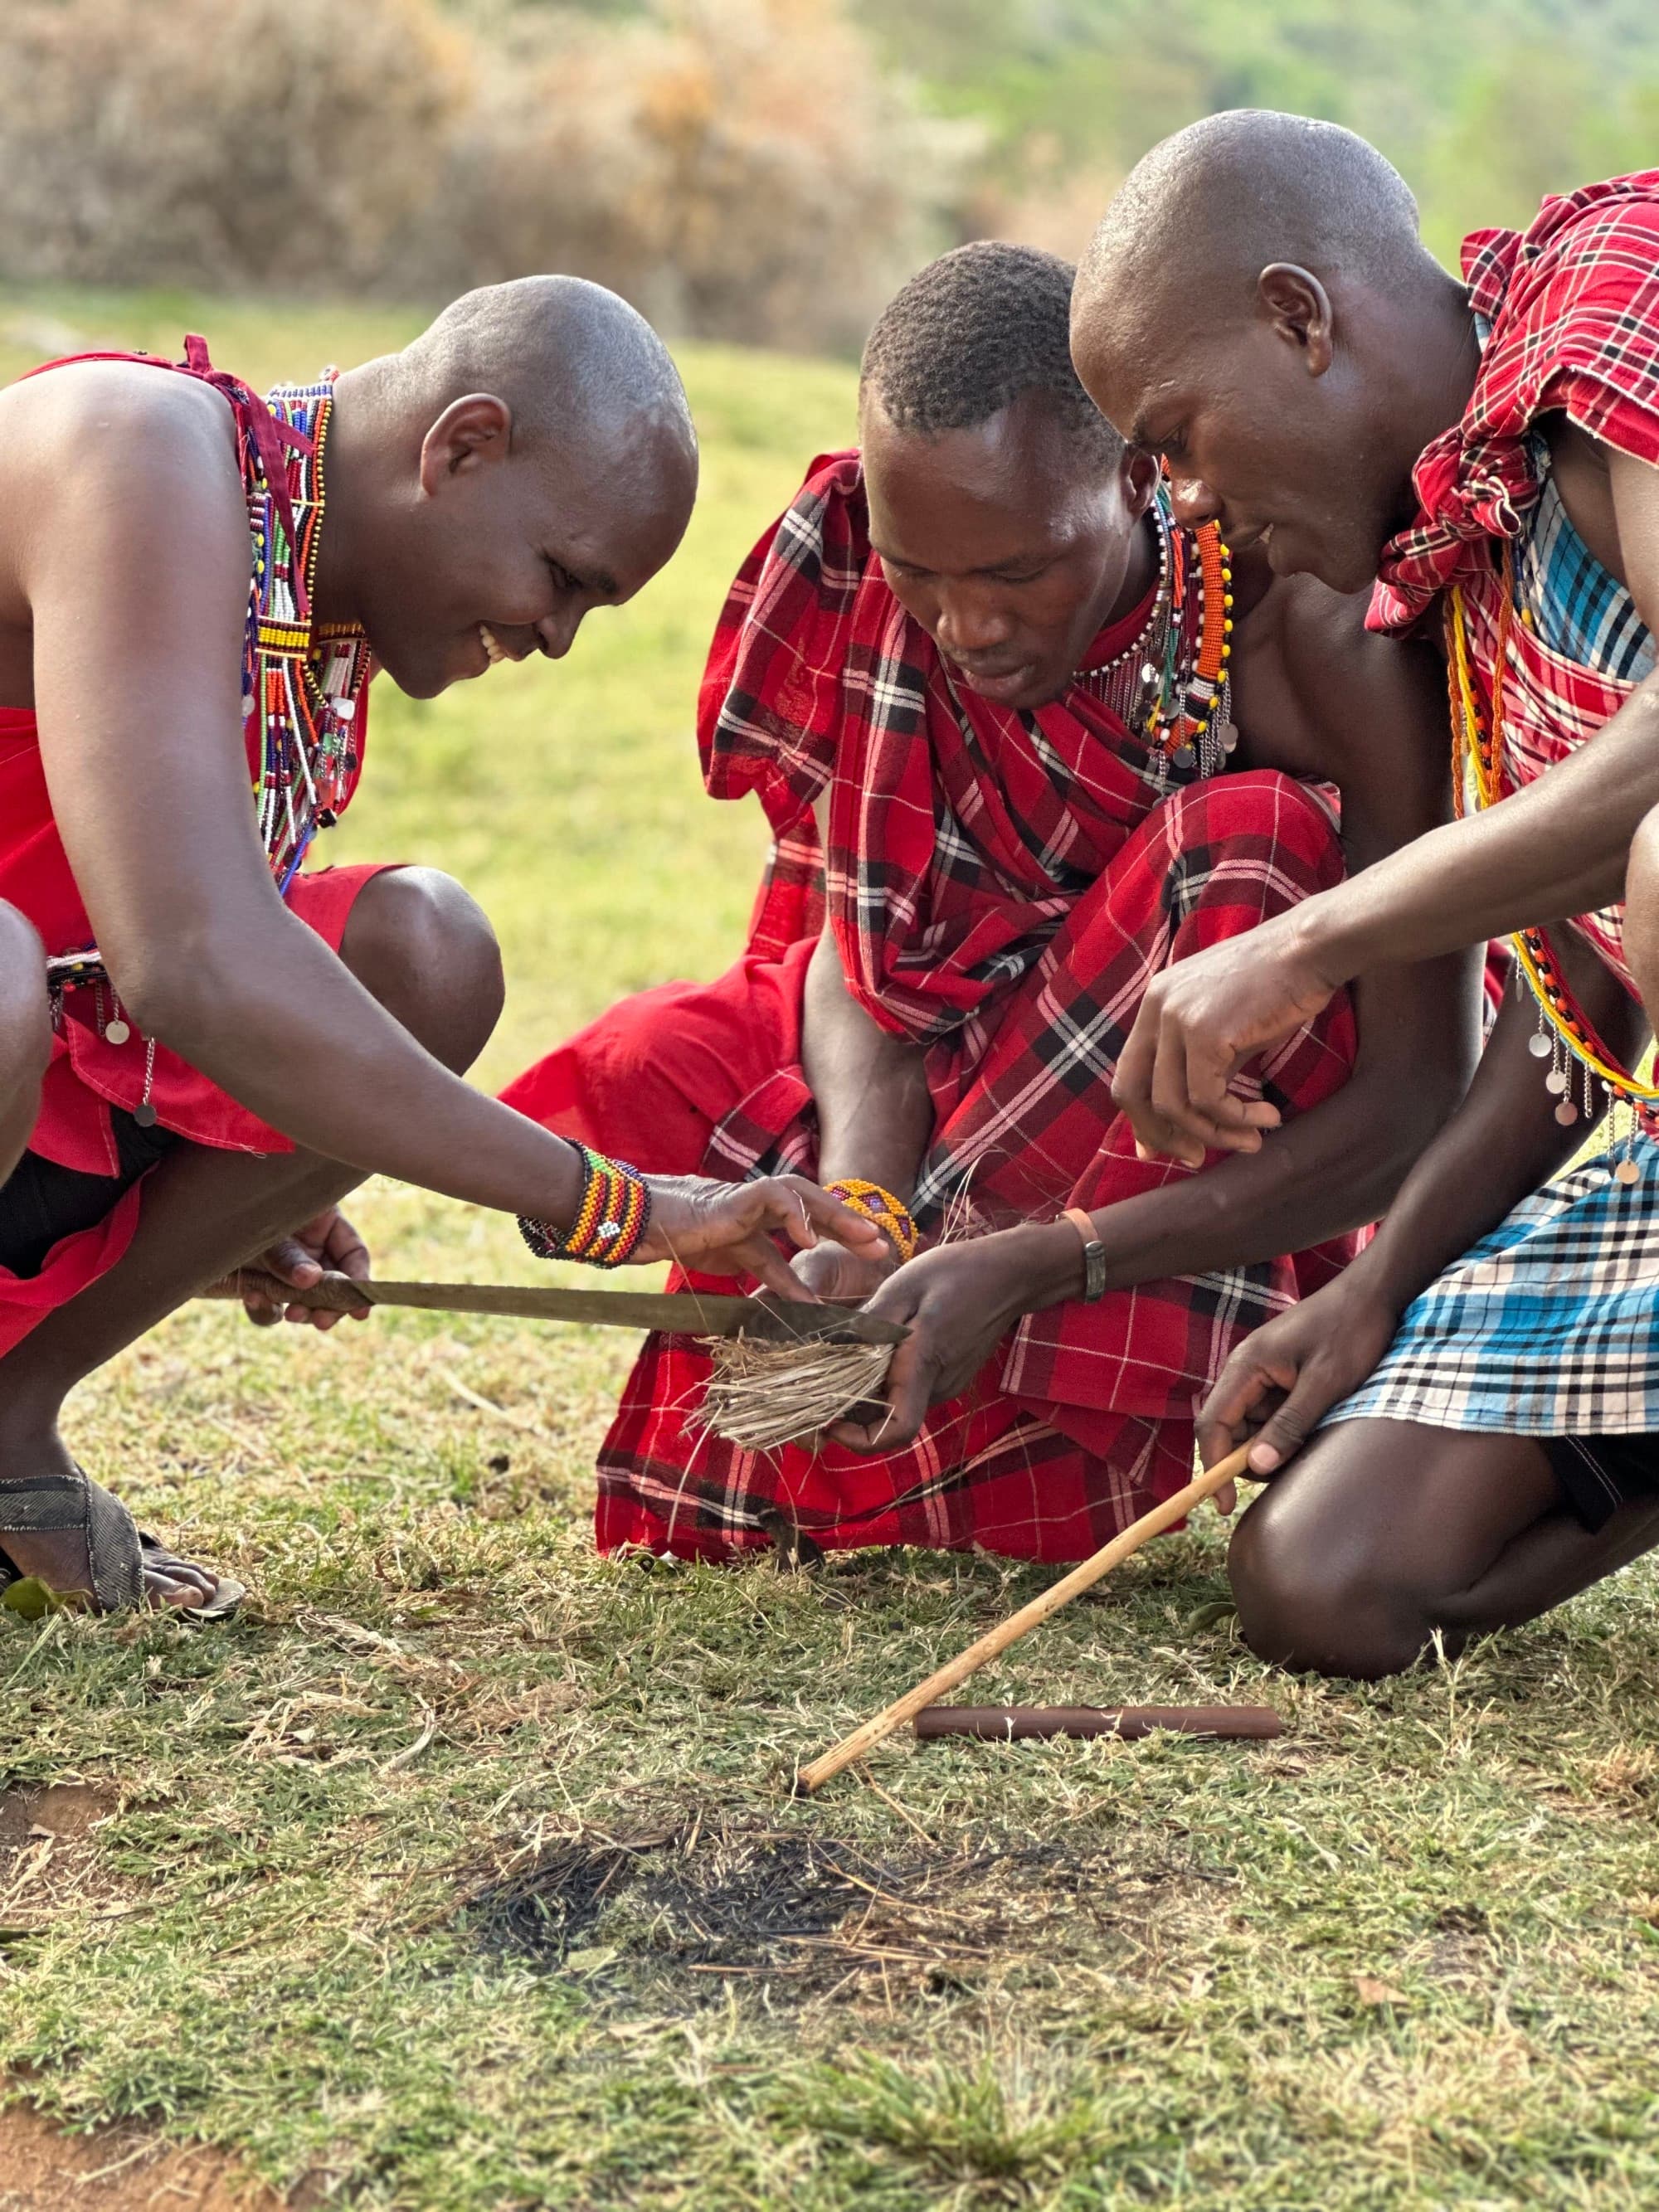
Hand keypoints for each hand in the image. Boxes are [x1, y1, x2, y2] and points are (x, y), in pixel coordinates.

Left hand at [241, 1207, 371, 1329]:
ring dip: (303, 1312)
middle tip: (322, 1321)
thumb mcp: (268, 1228)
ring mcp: (283, 1270)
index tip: (359, 1306)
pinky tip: (254, 1298)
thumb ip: (289, 1255)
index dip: (360, 1280)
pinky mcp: (259, 1287)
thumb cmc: (236, 1207)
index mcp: (322, 1222)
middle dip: (330, 1305)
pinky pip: (270, 1308)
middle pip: (333, 1284)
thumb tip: (311, 1280)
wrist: (189, 1217)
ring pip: (305, 1301)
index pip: (353, 1253)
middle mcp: (307, 1248)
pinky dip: (265, 1309)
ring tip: (294, 1315)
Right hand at [637, 1175, 889, 1299]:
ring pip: (804, 1196)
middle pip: (818, 1208)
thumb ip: (776, 1279)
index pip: (815, 1225)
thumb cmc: (688, 1240)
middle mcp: (766, 1205)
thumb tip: (810, 1308)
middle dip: (851, 1225)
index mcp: (767, 1219)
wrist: (650, 1225)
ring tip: (862, 1235)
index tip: (874, 1253)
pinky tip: (808, 1238)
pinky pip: (774, 1197)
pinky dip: (795, 1214)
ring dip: (835, 1214)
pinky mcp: (739, 1197)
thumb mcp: (743, 1266)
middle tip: (882, 1245)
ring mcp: (754, 1197)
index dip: (844, 1237)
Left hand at [828, 1228, 1056, 1452]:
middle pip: (887, 1420)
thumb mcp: (904, 1287)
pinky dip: (886, 1377)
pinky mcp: (948, 1375)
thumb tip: (828, 1350)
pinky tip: (877, 1344)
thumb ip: (869, 1324)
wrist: (1011, 1273)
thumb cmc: (959, 1273)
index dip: (858, 1439)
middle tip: (818, 1380)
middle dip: (850, 1409)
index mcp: (925, 1365)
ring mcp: (946, 1383)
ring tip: (847, 1353)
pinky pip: (909, 1387)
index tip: (829, 1420)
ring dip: (868, 1389)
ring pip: (896, 1402)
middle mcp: (939, 1386)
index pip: (896, 1430)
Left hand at [1112, 915, 1341, 1165]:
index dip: (1143, 1120)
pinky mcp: (1205, 1033)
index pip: (1129, 1075)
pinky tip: (1267, 1117)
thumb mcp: (1224, 1031)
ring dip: (1214, 1133)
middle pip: (1133, 1094)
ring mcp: (1176, 1019)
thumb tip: (1178, 1126)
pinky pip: (1208, 1099)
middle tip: (1198, 1159)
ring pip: (1173, 1105)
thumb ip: (1197, 1072)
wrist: (1311, 949)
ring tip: (1252, 1139)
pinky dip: (1236, 1119)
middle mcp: (1155, 1008)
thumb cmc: (1278, 988)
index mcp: (1154, 1003)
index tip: (1177, 1147)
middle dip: (1164, 1136)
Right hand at [1196, 1274, 1401, 1481]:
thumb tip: (1254, 1467)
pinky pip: (1271, 1412)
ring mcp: (1263, 1370)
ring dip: (1274, 1442)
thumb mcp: (1325, 1384)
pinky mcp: (1281, 1373)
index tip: (1223, 1505)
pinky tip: (1316, 1425)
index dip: (1212, 1467)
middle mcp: (1246, 1368)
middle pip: (1228, 1427)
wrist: (1375, 1293)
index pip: (1212, 1424)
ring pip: (1252, 1423)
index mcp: (1246, 1365)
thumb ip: (1289, 1425)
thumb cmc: (1351, 1332)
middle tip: (1288, 1472)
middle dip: (1249, 1457)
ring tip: (1314, 1440)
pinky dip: (1287, 1428)